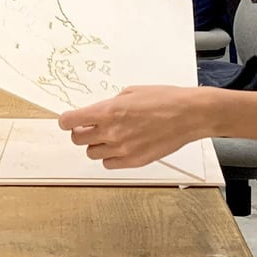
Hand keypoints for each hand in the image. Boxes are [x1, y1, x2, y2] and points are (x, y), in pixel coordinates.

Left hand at [57, 85, 214, 168]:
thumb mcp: (131, 92)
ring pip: (92, 154)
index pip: (69, 122)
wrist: (189, 115)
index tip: (69, 121)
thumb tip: (97, 113)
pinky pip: (109, 164)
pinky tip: (120, 146)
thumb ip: (110, 104)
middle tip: (90, 127)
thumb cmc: (164, 99)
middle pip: (77, 140)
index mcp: (108, 111)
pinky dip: (110, 157)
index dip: (67, 121)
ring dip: (96, 145)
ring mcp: (122, 149)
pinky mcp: (134, 161)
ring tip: (110, 136)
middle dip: (80, 132)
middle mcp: (111, 132)